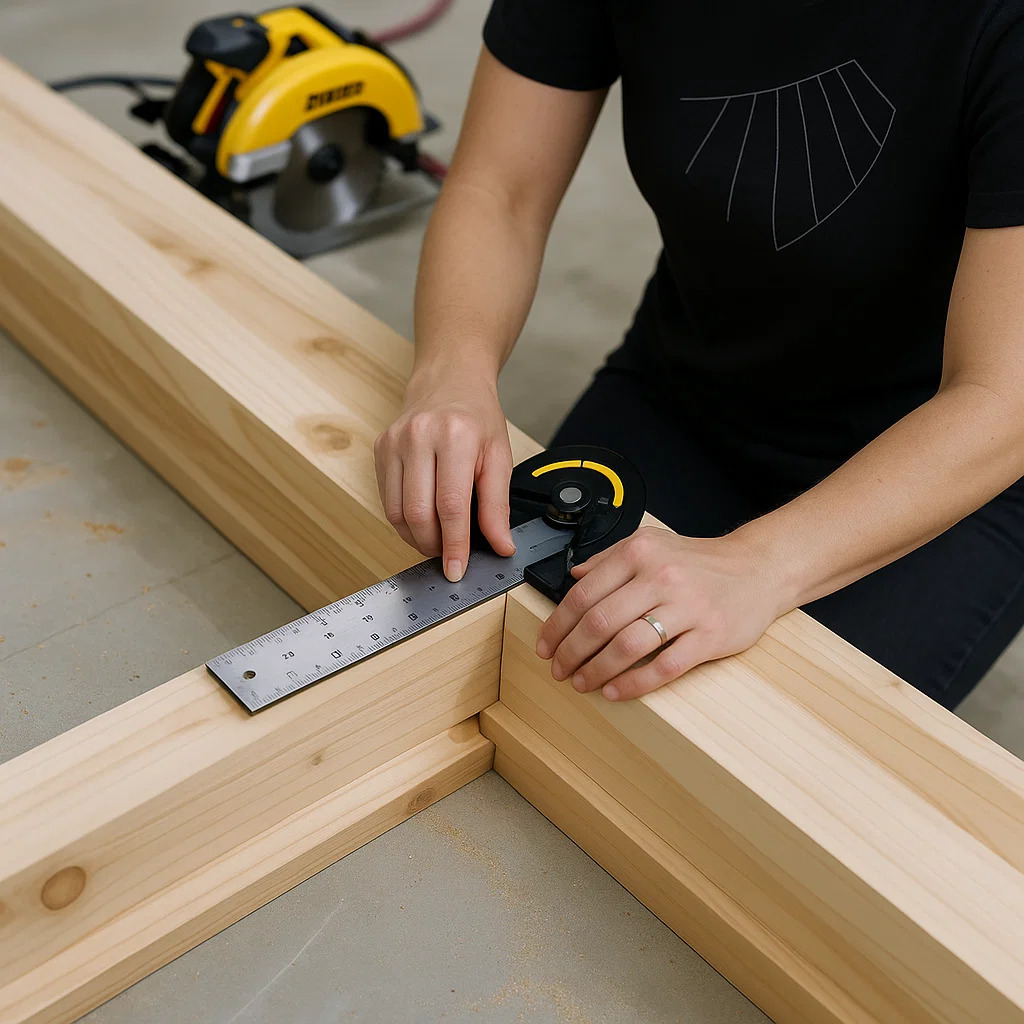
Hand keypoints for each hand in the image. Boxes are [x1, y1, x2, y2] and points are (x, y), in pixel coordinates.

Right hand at [374, 362, 514, 581]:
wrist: (449, 379)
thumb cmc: (477, 418)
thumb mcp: (500, 456)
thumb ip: (497, 505)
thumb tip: (500, 546)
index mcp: (455, 436)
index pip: (451, 505)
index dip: (454, 544)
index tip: (457, 569)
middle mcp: (419, 436)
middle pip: (418, 513)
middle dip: (434, 545)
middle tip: (450, 555)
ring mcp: (394, 442)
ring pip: (397, 512)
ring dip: (417, 538)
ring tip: (438, 540)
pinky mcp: (380, 449)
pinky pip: (387, 500)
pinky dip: (404, 521)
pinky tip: (423, 521)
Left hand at [535, 525, 784, 700]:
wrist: (758, 569)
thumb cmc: (700, 562)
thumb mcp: (651, 543)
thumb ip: (610, 557)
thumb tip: (573, 575)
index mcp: (640, 554)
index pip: (584, 594)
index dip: (557, 625)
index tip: (546, 645)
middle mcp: (661, 578)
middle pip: (600, 622)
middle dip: (570, 652)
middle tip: (558, 669)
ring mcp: (687, 608)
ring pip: (627, 646)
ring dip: (596, 670)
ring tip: (581, 683)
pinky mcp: (710, 636)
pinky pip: (664, 667)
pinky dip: (634, 684)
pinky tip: (615, 691)